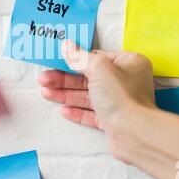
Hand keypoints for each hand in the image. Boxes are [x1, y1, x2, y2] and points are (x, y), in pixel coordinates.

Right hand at [38, 40, 156, 157]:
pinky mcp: (113, 121)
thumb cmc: (122, 96)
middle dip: (65, 78)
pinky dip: (77, 111)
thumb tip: (67, 46)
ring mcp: (119, 102)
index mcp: (129, 63)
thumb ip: (80, 56)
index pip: (98, 57)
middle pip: (89, 77)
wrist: (134, 133)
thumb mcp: (98, 67)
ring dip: (66, 94)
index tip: (58, 59)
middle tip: (45, 79)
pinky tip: (64, 110)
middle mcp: (126, 82)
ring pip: (88, 95)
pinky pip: (92, 113)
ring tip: (46, 93)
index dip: (76, 59)